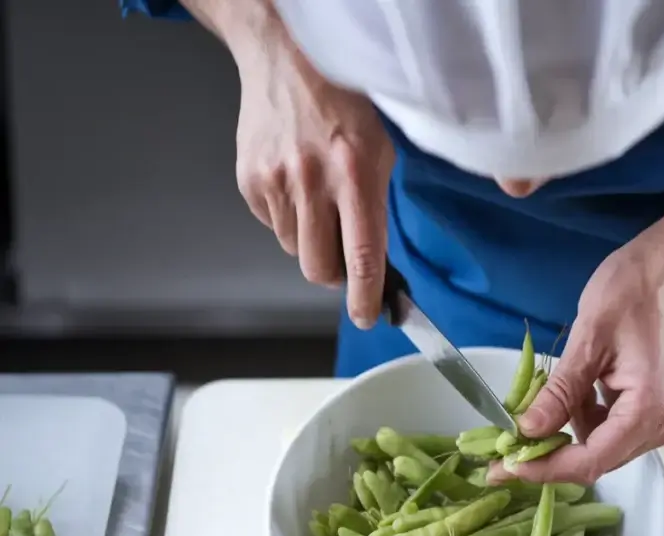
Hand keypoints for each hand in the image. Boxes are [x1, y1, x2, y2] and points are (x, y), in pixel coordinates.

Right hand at [232, 20, 393, 327]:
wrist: (286, 58)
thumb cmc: (345, 103)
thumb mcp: (381, 150)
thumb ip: (377, 207)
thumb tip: (375, 263)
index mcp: (355, 173)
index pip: (361, 255)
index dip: (364, 296)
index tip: (367, 316)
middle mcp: (312, 181)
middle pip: (318, 267)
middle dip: (335, 274)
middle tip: (346, 257)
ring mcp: (274, 182)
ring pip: (295, 249)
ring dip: (311, 240)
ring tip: (320, 199)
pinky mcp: (249, 181)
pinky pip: (273, 225)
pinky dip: (289, 218)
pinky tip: (297, 184)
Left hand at [488, 233, 663, 485]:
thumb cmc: (630, 295)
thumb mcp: (587, 341)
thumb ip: (559, 392)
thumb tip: (526, 430)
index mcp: (646, 410)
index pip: (590, 460)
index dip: (544, 468)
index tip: (503, 466)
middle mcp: (657, 426)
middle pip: (594, 460)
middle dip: (547, 455)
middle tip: (500, 448)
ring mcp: (655, 421)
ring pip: (596, 447)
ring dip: (561, 432)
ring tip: (535, 404)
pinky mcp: (647, 412)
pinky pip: (604, 430)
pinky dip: (577, 417)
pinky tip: (565, 394)